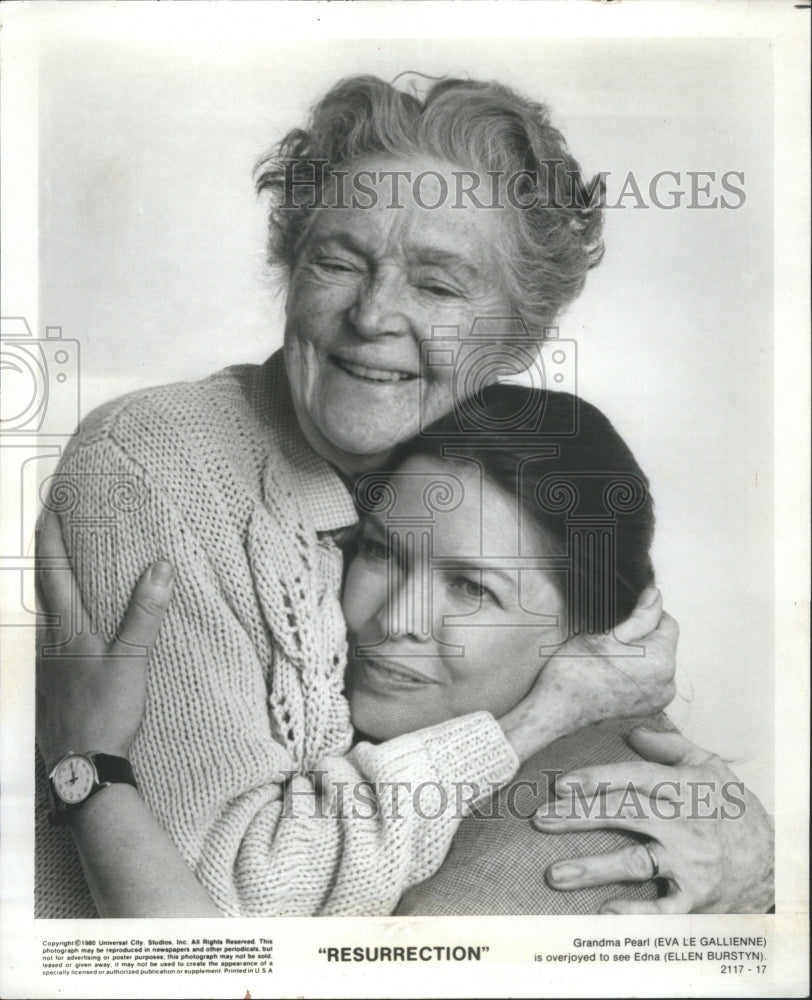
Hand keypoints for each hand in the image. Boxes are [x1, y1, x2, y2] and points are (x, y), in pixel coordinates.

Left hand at [35, 509, 174, 768]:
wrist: (82, 768)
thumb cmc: (105, 713)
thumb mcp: (131, 659)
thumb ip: (145, 612)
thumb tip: (160, 566)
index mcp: (66, 629)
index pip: (52, 571)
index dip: (50, 538)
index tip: (50, 507)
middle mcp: (48, 642)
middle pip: (41, 589)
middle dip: (47, 556)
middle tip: (55, 529)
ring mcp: (46, 666)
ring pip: (44, 617)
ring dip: (52, 589)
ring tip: (67, 573)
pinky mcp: (51, 687)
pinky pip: (52, 642)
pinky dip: (61, 621)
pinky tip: (74, 632)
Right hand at [500, 587, 677, 759]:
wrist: (559, 706)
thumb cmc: (577, 670)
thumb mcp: (608, 633)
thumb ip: (640, 615)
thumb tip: (655, 595)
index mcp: (661, 661)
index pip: (667, 623)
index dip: (645, 615)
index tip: (623, 621)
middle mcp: (667, 683)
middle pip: (663, 642)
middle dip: (643, 636)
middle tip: (611, 642)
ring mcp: (658, 698)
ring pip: (656, 660)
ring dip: (640, 654)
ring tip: (611, 658)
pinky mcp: (648, 707)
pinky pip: (650, 678)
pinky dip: (637, 671)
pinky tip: (614, 672)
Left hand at [533, 728, 774, 912]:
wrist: (775, 861)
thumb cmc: (733, 810)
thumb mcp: (710, 766)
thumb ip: (670, 746)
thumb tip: (633, 733)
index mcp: (684, 789)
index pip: (635, 779)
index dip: (598, 779)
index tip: (562, 783)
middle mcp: (684, 824)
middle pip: (626, 815)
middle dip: (580, 816)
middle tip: (542, 819)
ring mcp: (689, 863)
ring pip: (635, 862)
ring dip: (593, 868)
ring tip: (555, 873)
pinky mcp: (696, 897)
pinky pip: (662, 908)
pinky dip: (635, 912)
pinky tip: (604, 912)